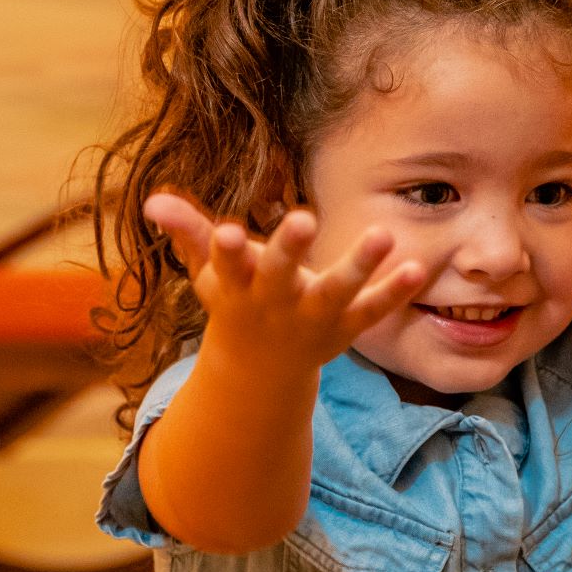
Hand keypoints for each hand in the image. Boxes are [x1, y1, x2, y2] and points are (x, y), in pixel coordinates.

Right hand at [143, 194, 425, 374]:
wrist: (260, 372)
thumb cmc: (234, 303)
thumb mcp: (208, 273)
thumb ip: (188, 234)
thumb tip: (154, 199)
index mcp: (237, 286)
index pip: (227, 265)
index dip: (226, 251)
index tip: (227, 231)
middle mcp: (274, 303)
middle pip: (280, 275)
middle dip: (289, 250)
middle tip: (302, 219)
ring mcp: (312, 317)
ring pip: (335, 291)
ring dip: (359, 264)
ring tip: (385, 234)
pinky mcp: (344, 327)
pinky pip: (372, 310)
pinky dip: (394, 292)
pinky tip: (418, 267)